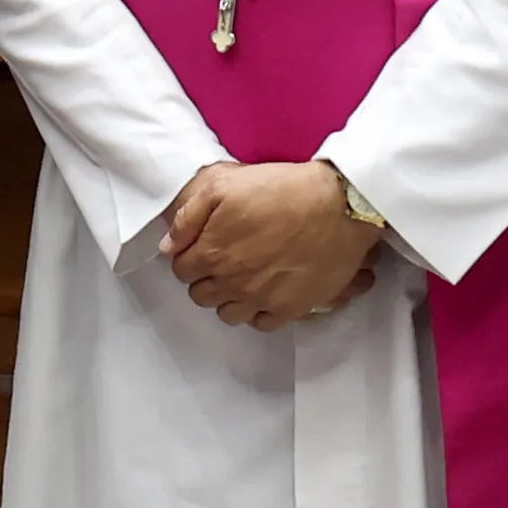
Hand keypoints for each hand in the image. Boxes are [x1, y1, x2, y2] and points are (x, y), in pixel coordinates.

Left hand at [165, 161, 386, 330]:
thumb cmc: (281, 189)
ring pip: (228, 314)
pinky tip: (265, 292)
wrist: (338, 205)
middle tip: (224, 260)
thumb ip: (187, 216)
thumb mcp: (223, 184)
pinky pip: (261, 324)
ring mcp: (261, 299)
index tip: (203, 247)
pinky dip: (258, 312)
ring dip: (229, 298)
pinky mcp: (290, 308)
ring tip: (244, 278)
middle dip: (206, 278)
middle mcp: (232, 283)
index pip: (181, 270)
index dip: (189, 257)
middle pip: (202, 295)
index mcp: (212, 254)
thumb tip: (169, 246)